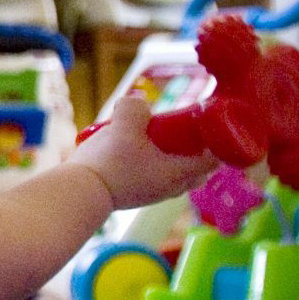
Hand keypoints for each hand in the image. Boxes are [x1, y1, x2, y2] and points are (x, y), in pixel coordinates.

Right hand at [72, 93, 220, 210]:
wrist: (78, 194)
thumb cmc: (108, 162)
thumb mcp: (123, 123)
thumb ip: (135, 107)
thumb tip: (137, 102)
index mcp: (179, 172)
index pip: (216, 158)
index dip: (220, 140)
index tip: (213, 125)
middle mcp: (172, 188)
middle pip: (199, 169)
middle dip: (196, 150)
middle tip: (184, 130)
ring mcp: (154, 195)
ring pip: (177, 175)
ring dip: (173, 158)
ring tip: (156, 140)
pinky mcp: (137, 197)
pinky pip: (157, 179)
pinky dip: (155, 166)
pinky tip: (135, 153)